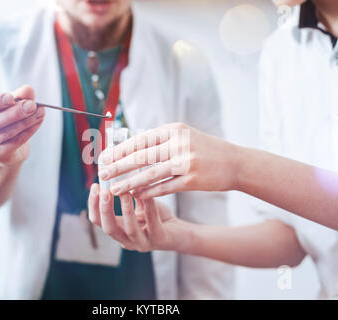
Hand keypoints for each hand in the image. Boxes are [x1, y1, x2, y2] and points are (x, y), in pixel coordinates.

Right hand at [0, 85, 44, 165]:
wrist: (7, 141)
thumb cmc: (5, 115)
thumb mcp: (11, 102)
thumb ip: (19, 94)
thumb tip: (28, 90)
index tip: (11, 97)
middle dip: (14, 113)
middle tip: (31, 105)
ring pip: (4, 134)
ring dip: (24, 122)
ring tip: (40, 112)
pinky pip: (13, 143)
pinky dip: (27, 132)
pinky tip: (37, 122)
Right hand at [88, 183, 185, 251]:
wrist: (180, 232)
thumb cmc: (157, 216)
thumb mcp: (139, 204)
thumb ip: (128, 194)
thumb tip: (118, 172)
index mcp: (118, 230)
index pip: (98, 220)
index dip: (93, 204)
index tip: (95, 186)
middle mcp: (127, 240)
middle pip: (109, 228)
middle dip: (105, 209)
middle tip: (104, 192)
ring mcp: (143, 242)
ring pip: (130, 229)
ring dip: (125, 209)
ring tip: (124, 192)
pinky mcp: (159, 239)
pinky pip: (152, 222)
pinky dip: (149, 206)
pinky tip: (147, 193)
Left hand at [97, 123, 240, 198]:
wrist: (235, 163)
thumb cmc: (205, 149)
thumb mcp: (183, 136)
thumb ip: (160, 140)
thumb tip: (130, 146)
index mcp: (174, 130)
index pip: (140, 139)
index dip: (119, 149)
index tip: (104, 157)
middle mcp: (179, 143)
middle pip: (141, 156)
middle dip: (118, 165)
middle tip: (102, 172)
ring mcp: (186, 162)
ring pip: (149, 173)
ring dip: (129, 182)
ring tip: (114, 189)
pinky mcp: (192, 180)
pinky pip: (164, 187)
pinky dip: (148, 192)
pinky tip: (135, 196)